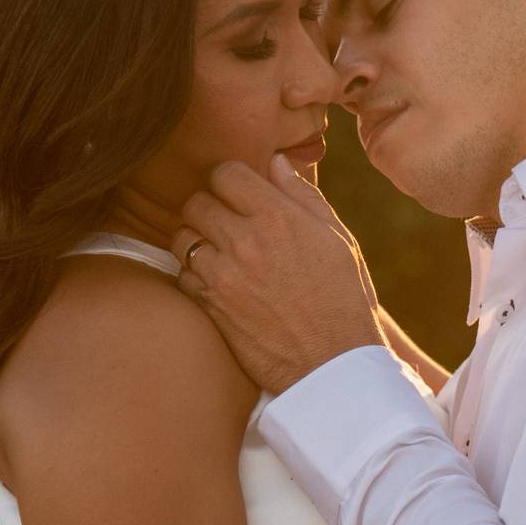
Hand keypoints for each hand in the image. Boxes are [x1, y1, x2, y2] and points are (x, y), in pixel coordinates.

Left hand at [173, 154, 386, 392]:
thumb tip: (275, 162)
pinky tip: (219, 282)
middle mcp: (247, 240)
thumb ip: (303, 196)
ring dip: (196, 240)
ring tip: (218, 251)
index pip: (226, 173)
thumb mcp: (337, 239)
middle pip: (195, 201)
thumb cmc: (343, 296)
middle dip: (208, 206)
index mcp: (280, 217)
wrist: (333, 362)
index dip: (229, 178)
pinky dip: (195, 276)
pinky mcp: (211, 306)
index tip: (237, 191)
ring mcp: (224, 275)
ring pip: (182, 237)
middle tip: (224, 221)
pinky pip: (183, 276)